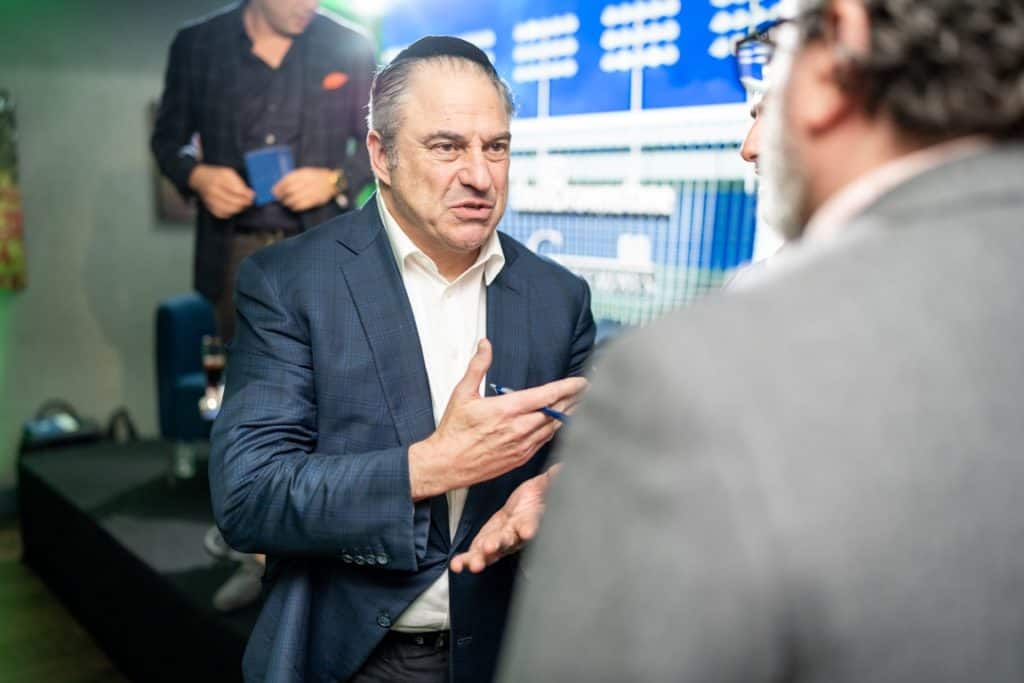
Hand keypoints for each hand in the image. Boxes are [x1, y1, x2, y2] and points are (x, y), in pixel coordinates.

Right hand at [188, 165, 254, 218]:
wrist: (199, 179)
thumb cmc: (217, 175)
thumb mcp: (228, 173)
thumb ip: (240, 183)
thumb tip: (251, 194)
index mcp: (219, 179)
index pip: (236, 190)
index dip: (246, 195)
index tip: (253, 195)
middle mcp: (213, 190)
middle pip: (234, 202)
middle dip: (244, 202)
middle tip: (249, 201)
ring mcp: (210, 201)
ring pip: (230, 210)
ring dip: (239, 208)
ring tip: (242, 203)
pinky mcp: (210, 208)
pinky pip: (224, 214)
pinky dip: (231, 212)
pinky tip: (233, 207)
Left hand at [272, 167, 336, 211]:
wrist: (332, 182)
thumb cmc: (316, 176)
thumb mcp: (305, 172)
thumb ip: (294, 177)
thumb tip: (280, 186)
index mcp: (303, 173)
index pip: (287, 180)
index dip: (279, 187)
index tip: (274, 191)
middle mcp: (307, 182)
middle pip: (289, 190)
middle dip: (281, 195)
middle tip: (279, 198)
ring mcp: (311, 191)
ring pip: (294, 198)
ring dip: (287, 202)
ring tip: (285, 203)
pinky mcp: (315, 199)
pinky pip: (302, 205)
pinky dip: (295, 207)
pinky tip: (293, 207)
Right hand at [408, 339, 586, 499]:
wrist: (447, 464)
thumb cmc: (454, 430)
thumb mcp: (462, 393)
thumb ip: (478, 366)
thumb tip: (485, 344)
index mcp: (507, 409)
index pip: (547, 396)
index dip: (568, 387)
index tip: (582, 381)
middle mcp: (519, 428)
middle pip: (556, 412)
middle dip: (574, 399)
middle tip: (588, 390)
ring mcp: (521, 446)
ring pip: (554, 428)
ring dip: (568, 415)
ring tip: (581, 404)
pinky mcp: (520, 458)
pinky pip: (545, 442)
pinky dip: (555, 431)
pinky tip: (560, 424)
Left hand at [450, 464, 561, 573]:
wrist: (527, 506)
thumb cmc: (538, 496)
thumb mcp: (545, 484)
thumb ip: (551, 480)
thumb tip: (561, 469)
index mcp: (532, 520)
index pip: (532, 522)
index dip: (530, 527)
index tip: (527, 531)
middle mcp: (517, 536)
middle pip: (509, 541)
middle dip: (499, 544)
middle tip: (490, 547)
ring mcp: (501, 543)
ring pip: (491, 552)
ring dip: (481, 558)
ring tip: (473, 564)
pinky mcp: (486, 544)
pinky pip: (475, 554)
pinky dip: (465, 560)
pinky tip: (456, 565)